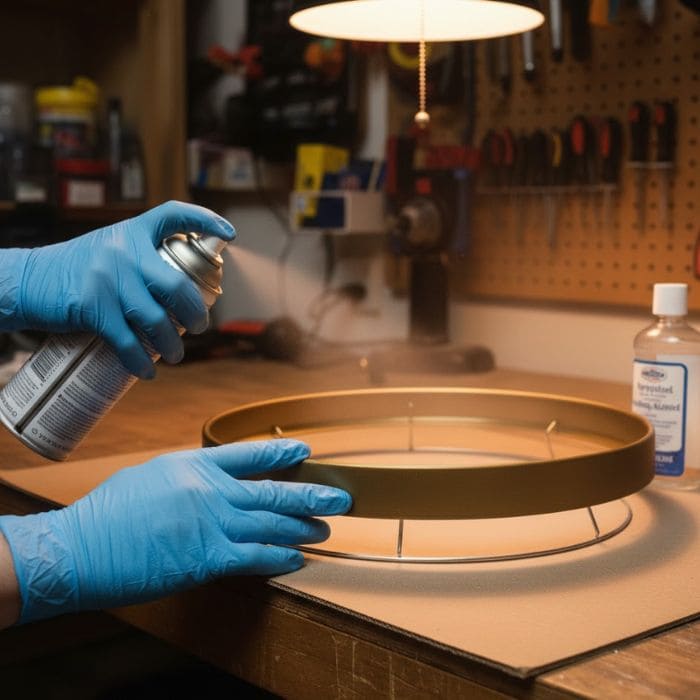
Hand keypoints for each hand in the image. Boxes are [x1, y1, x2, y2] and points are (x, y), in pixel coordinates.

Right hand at [0, 439, 349, 624]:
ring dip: (304, 527)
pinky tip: (297, 559)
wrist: (82, 547)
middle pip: (274, 490)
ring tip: (326, 528)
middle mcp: (211, 491)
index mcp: (195, 465)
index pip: (250, 454)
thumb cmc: (110, 512)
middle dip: (312, 493)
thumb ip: (190, 476)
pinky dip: (281, 558)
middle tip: (341, 496)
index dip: (282, 451)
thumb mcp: (153, 476)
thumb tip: (215, 481)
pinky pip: (256, 557)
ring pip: (272, 524)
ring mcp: (212, 524)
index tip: (306, 450)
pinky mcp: (208, 559)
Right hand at [16, 200, 234, 377]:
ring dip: (172, 344)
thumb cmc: (73, 268)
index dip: (205, 220)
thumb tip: (178, 291)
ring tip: (177, 354)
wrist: (25, 280)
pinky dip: (141, 362)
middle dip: (196, 312)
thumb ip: (140, 259)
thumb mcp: (108, 248)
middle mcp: (124, 251)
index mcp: (131, 232)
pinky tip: (148, 371)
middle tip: (199, 327)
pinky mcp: (92, 307)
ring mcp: (108, 279)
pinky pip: (127, 341)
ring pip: (157, 319)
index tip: (229, 235)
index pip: (173, 214)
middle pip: (178, 285)